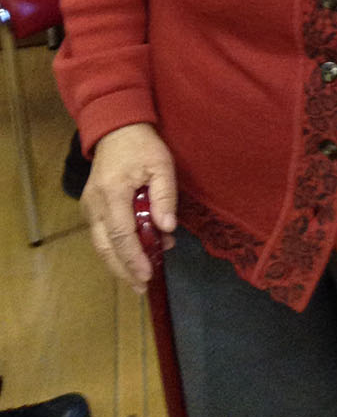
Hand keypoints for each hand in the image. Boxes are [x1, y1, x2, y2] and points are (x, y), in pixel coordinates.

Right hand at [82, 123, 176, 291]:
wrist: (116, 129)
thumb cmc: (142, 146)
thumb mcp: (161, 164)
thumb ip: (165, 195)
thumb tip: (167, 228)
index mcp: (112, 193)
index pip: (121, 234)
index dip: (133, 258)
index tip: (147, 275)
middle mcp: (94, 205)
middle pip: (106, 247)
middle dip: (124, 270)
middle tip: (142, 287)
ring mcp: (89, 207)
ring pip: (100, 245)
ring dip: (119, 263)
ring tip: (139, 278)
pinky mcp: (90, 208)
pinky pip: (101, 236)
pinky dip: (116, 249)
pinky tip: (134, 256)